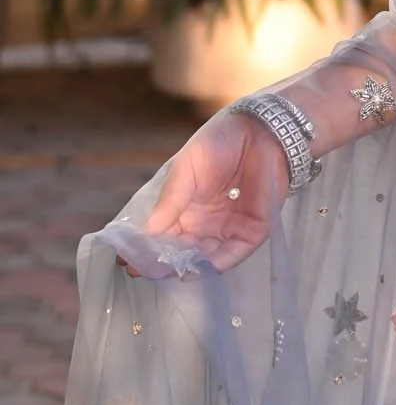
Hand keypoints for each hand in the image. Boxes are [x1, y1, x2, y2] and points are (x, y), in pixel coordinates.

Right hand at [129, 109, 289, 275]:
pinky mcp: (253, 231)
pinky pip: (234, 254)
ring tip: (171, 273)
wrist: (260, 131)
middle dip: (164, 264)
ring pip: (206, 258)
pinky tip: (201, 269)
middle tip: (144, 273)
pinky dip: (218, 264)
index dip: (146, 250)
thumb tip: (148, 229)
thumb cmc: (219, 144)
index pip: (162, 237)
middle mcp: (204, 224)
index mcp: (184, 209)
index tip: (127, 262)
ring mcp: (227, 229)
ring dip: (190, 268)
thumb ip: (171, 198)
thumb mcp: (186, 167)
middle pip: (182, 253)